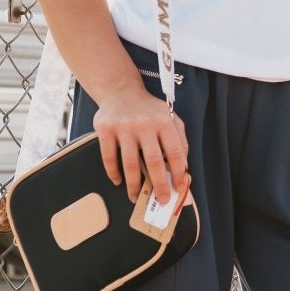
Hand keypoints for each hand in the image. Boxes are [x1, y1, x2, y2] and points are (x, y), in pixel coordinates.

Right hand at [91, 83, 188, 205]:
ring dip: (134, 185)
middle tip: (161, 200)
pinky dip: (114, 173)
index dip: (179, 174)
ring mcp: (124, 127)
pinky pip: (109, 157)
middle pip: (154, 162)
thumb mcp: (170, 117)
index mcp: (164, 122)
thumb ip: (180, 139)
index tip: (180, 189)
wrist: (120, 90)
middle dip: (159, 185)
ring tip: (135, 197)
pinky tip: (118, 181)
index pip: (176, 153)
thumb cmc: (149, 109)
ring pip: (131, 164)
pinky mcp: (106, 130)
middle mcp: (145, 124)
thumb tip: (184, 168)